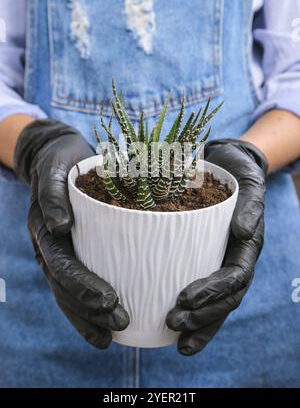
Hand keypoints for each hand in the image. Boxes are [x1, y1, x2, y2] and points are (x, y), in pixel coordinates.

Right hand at [14, 120, 128, 348]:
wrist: (57, 158)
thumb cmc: (62, 162)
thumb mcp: (56, 170)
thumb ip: (53, 195)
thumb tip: (60, 226)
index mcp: (44, 230)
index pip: (62, 266)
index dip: (83, 287)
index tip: (109, 301)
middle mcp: (50, 247)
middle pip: (65, 287)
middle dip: (90, 309)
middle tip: (120, 321)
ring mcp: (60, 253)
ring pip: (69, 293)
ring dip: (90, 316)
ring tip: (114, 333)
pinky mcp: (74, 252)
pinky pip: (78, 284)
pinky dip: (89, 308)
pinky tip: (106, 327)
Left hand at [166, 139, 267, 355]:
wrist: (228, 166)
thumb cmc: (237, 175)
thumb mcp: (248, 183)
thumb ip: (251, 205)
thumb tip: (244, 231)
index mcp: (247, 246)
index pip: (234, 278)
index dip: (212, 292)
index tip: (184, 299)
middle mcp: (235, 259)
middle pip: (225, 299)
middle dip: (202, 316)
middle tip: (172, 322)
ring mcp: (221, 262)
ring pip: (215, 303)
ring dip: (197, 323)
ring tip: (173, 335)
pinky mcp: (205, 258)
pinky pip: (200, 288)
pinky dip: (192, 311)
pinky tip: (171, 328)